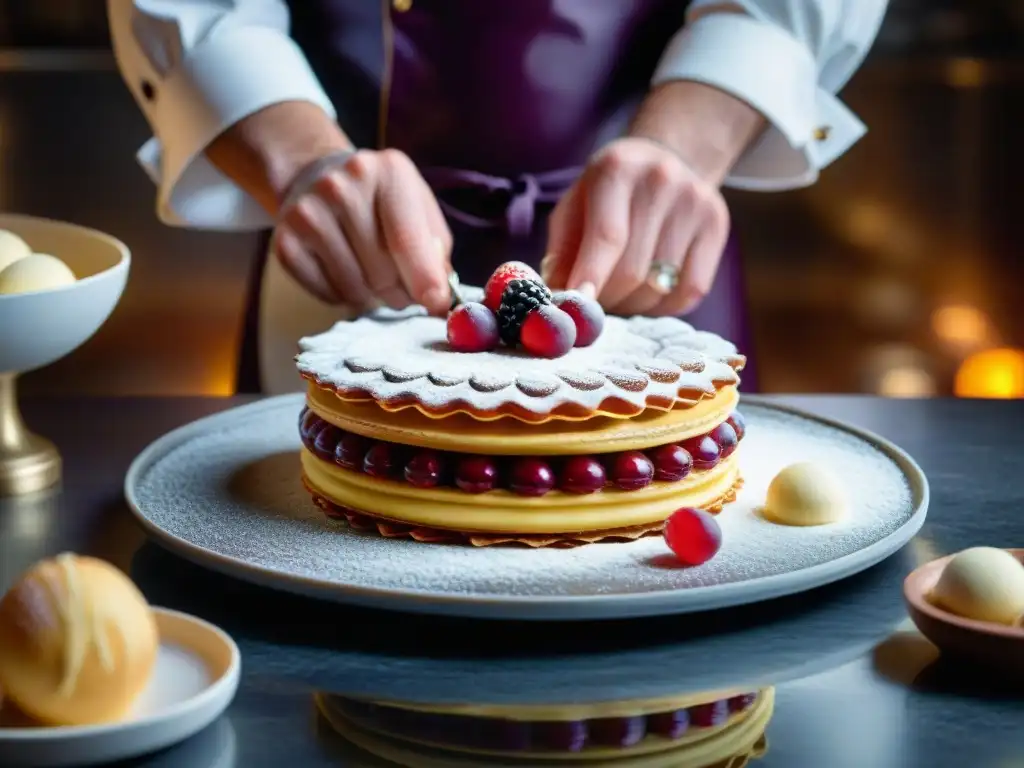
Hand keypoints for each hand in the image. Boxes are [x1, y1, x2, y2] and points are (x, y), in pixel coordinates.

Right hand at [275, 148, 452, 313]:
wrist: (319, 177)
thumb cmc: (382, 202)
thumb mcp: (418, 209)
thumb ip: (436, 251)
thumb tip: (439, 297)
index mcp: (387, 172)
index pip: (406, 240)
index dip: (425, 280)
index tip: (437, 305)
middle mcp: (341, 186)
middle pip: (382, 272)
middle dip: (399, 290)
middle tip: (399, 283)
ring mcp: (308, 212)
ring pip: (354, 288)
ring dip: (371, 295)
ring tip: (371, 273)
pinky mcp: (284, 241)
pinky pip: (327, 294)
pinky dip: (343, 295)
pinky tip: (344, 270)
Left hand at [544, 136, 729, 316]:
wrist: (666, 158)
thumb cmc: (607, 193)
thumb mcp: (575, 207)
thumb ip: (562, 252)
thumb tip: (560, 300)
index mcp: (617, 169)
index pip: (608, 235)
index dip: (592, 276)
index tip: (579, 307)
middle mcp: (661, 180)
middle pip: (633, 270)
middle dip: (607, 300)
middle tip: (594, 305)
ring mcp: (695, 202)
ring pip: (659, 287)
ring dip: (632, 306)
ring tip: (619, 295)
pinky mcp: (717, 225)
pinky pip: (690, 291)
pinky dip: (664, 307)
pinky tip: (649, 293)